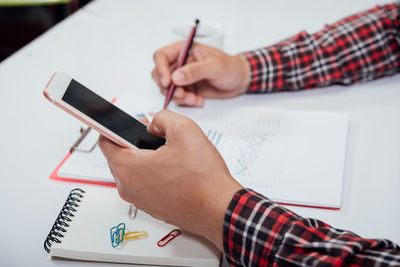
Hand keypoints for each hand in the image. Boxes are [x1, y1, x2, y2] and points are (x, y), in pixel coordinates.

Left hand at [98, 110, 242, 249]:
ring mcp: (140, 201)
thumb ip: (162, 117)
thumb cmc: (203, 177)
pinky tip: (177, 172)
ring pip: (135, 171)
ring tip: (172, 156)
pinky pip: (146, 185)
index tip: (131, 124)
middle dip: (137, 143)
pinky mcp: (152, 208)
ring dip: (148, 160)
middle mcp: (128, 188)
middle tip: (160, 139)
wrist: (219, 209)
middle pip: (121, 157)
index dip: (118, 127)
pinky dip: (156, 176)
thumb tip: (153, 124)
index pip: (105, 141)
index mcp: (129, 168)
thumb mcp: (184, 129)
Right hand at [152, 41, 250, 106]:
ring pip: (167, 89)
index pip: (161, 56)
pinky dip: (185, 101)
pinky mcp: (187, 88)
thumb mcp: (215, 66)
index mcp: (184, 50)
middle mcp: (180, 62)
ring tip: (193, 98)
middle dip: (168, 87)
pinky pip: (178, 97)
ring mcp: (183, 76)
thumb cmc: (231, 67)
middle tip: (181, 94)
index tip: (168, 82)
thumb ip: (195, 71)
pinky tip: (198, 100)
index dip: (161, 69)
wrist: (240, 80)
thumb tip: (176, 77)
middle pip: (160, 74)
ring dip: (178, 96)